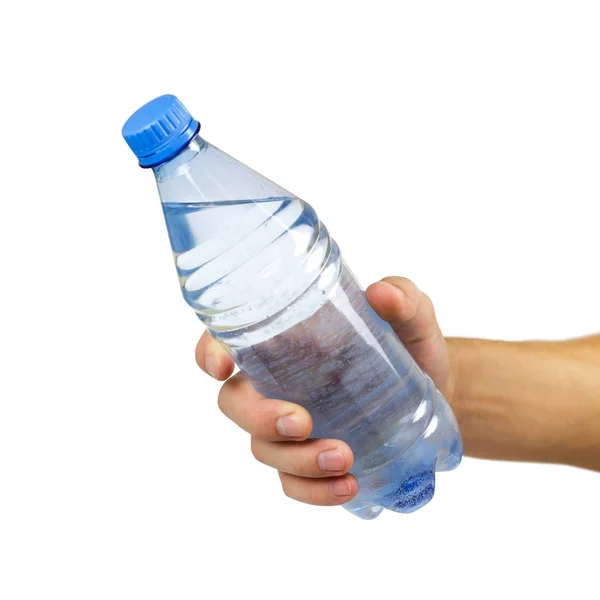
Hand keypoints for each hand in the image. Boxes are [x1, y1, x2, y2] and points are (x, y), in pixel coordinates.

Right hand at [195, 277, 453, 505]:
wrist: (439, 390)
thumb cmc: (409, 342)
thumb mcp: (412, 314)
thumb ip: (402, 298)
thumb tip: (381, 294)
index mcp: (288, 339)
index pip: (230, 340)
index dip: (210, 352)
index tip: (221, 367)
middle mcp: (279, 382)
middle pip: (235, 404)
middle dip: (259, 417)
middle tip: (301, 422)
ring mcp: (292, 426)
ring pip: (263, 449)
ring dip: (297, 460)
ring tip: (344, 458)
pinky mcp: (311, 461)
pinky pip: (292, 483)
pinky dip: (313, 491)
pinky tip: (347, 486)